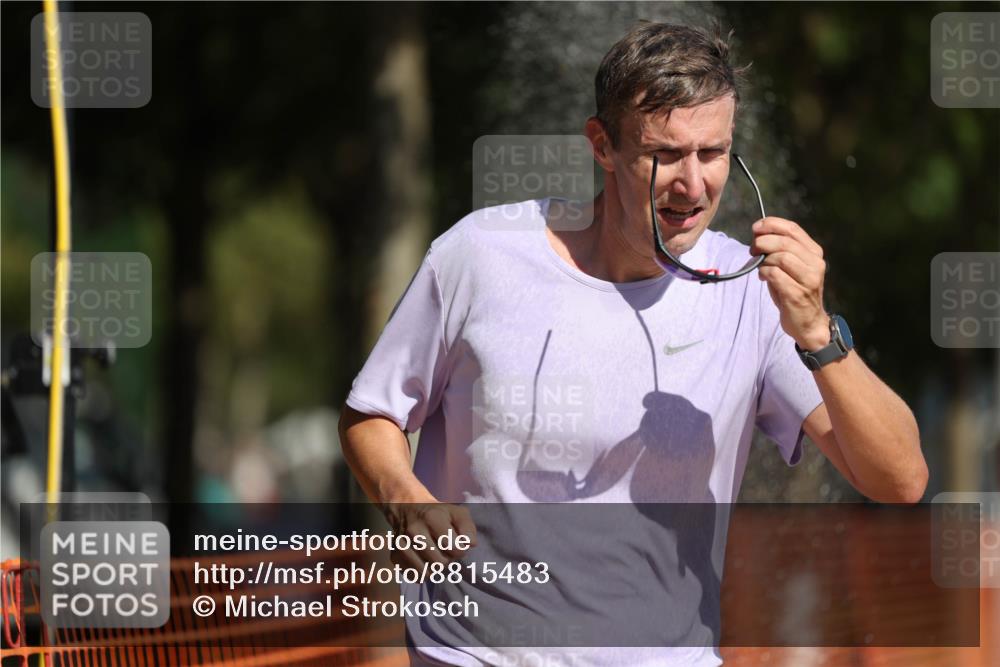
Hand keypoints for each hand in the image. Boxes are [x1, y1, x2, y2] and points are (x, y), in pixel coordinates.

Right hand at [382, 501, 477, 570]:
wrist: (408, 509)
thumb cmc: (437, 513)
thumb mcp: (457, 513)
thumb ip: (467, 527)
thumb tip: (471, 544)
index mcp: (431, 518)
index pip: (454, 548)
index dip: (460, 549)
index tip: (456, 543)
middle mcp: (414, 532)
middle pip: (440, 563)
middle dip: (447, 559)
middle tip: (445, 550)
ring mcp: (401, 545)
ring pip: (427, 573)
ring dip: (435, 568)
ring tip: (435, 555)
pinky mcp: (394, 556)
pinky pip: (414, 576)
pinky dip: (422, 572)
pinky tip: (423, 559)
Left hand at [750, 216, 829, 349]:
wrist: (808, 323)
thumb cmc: (794, 291)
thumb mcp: (791, 267)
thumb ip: (780, 250)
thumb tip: (758, 236)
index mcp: (814, 252)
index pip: (793, 229)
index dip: (772, 224)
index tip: (756, 227)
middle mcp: (815, 263)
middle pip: (785, 241)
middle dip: (763, 242)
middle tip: (752, 249)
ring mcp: (809, 279)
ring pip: (781, 257)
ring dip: (764, 259)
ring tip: (759, 265)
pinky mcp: (797, 293)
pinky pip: (775, 274)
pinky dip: (764, 273)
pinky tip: (763, 277)